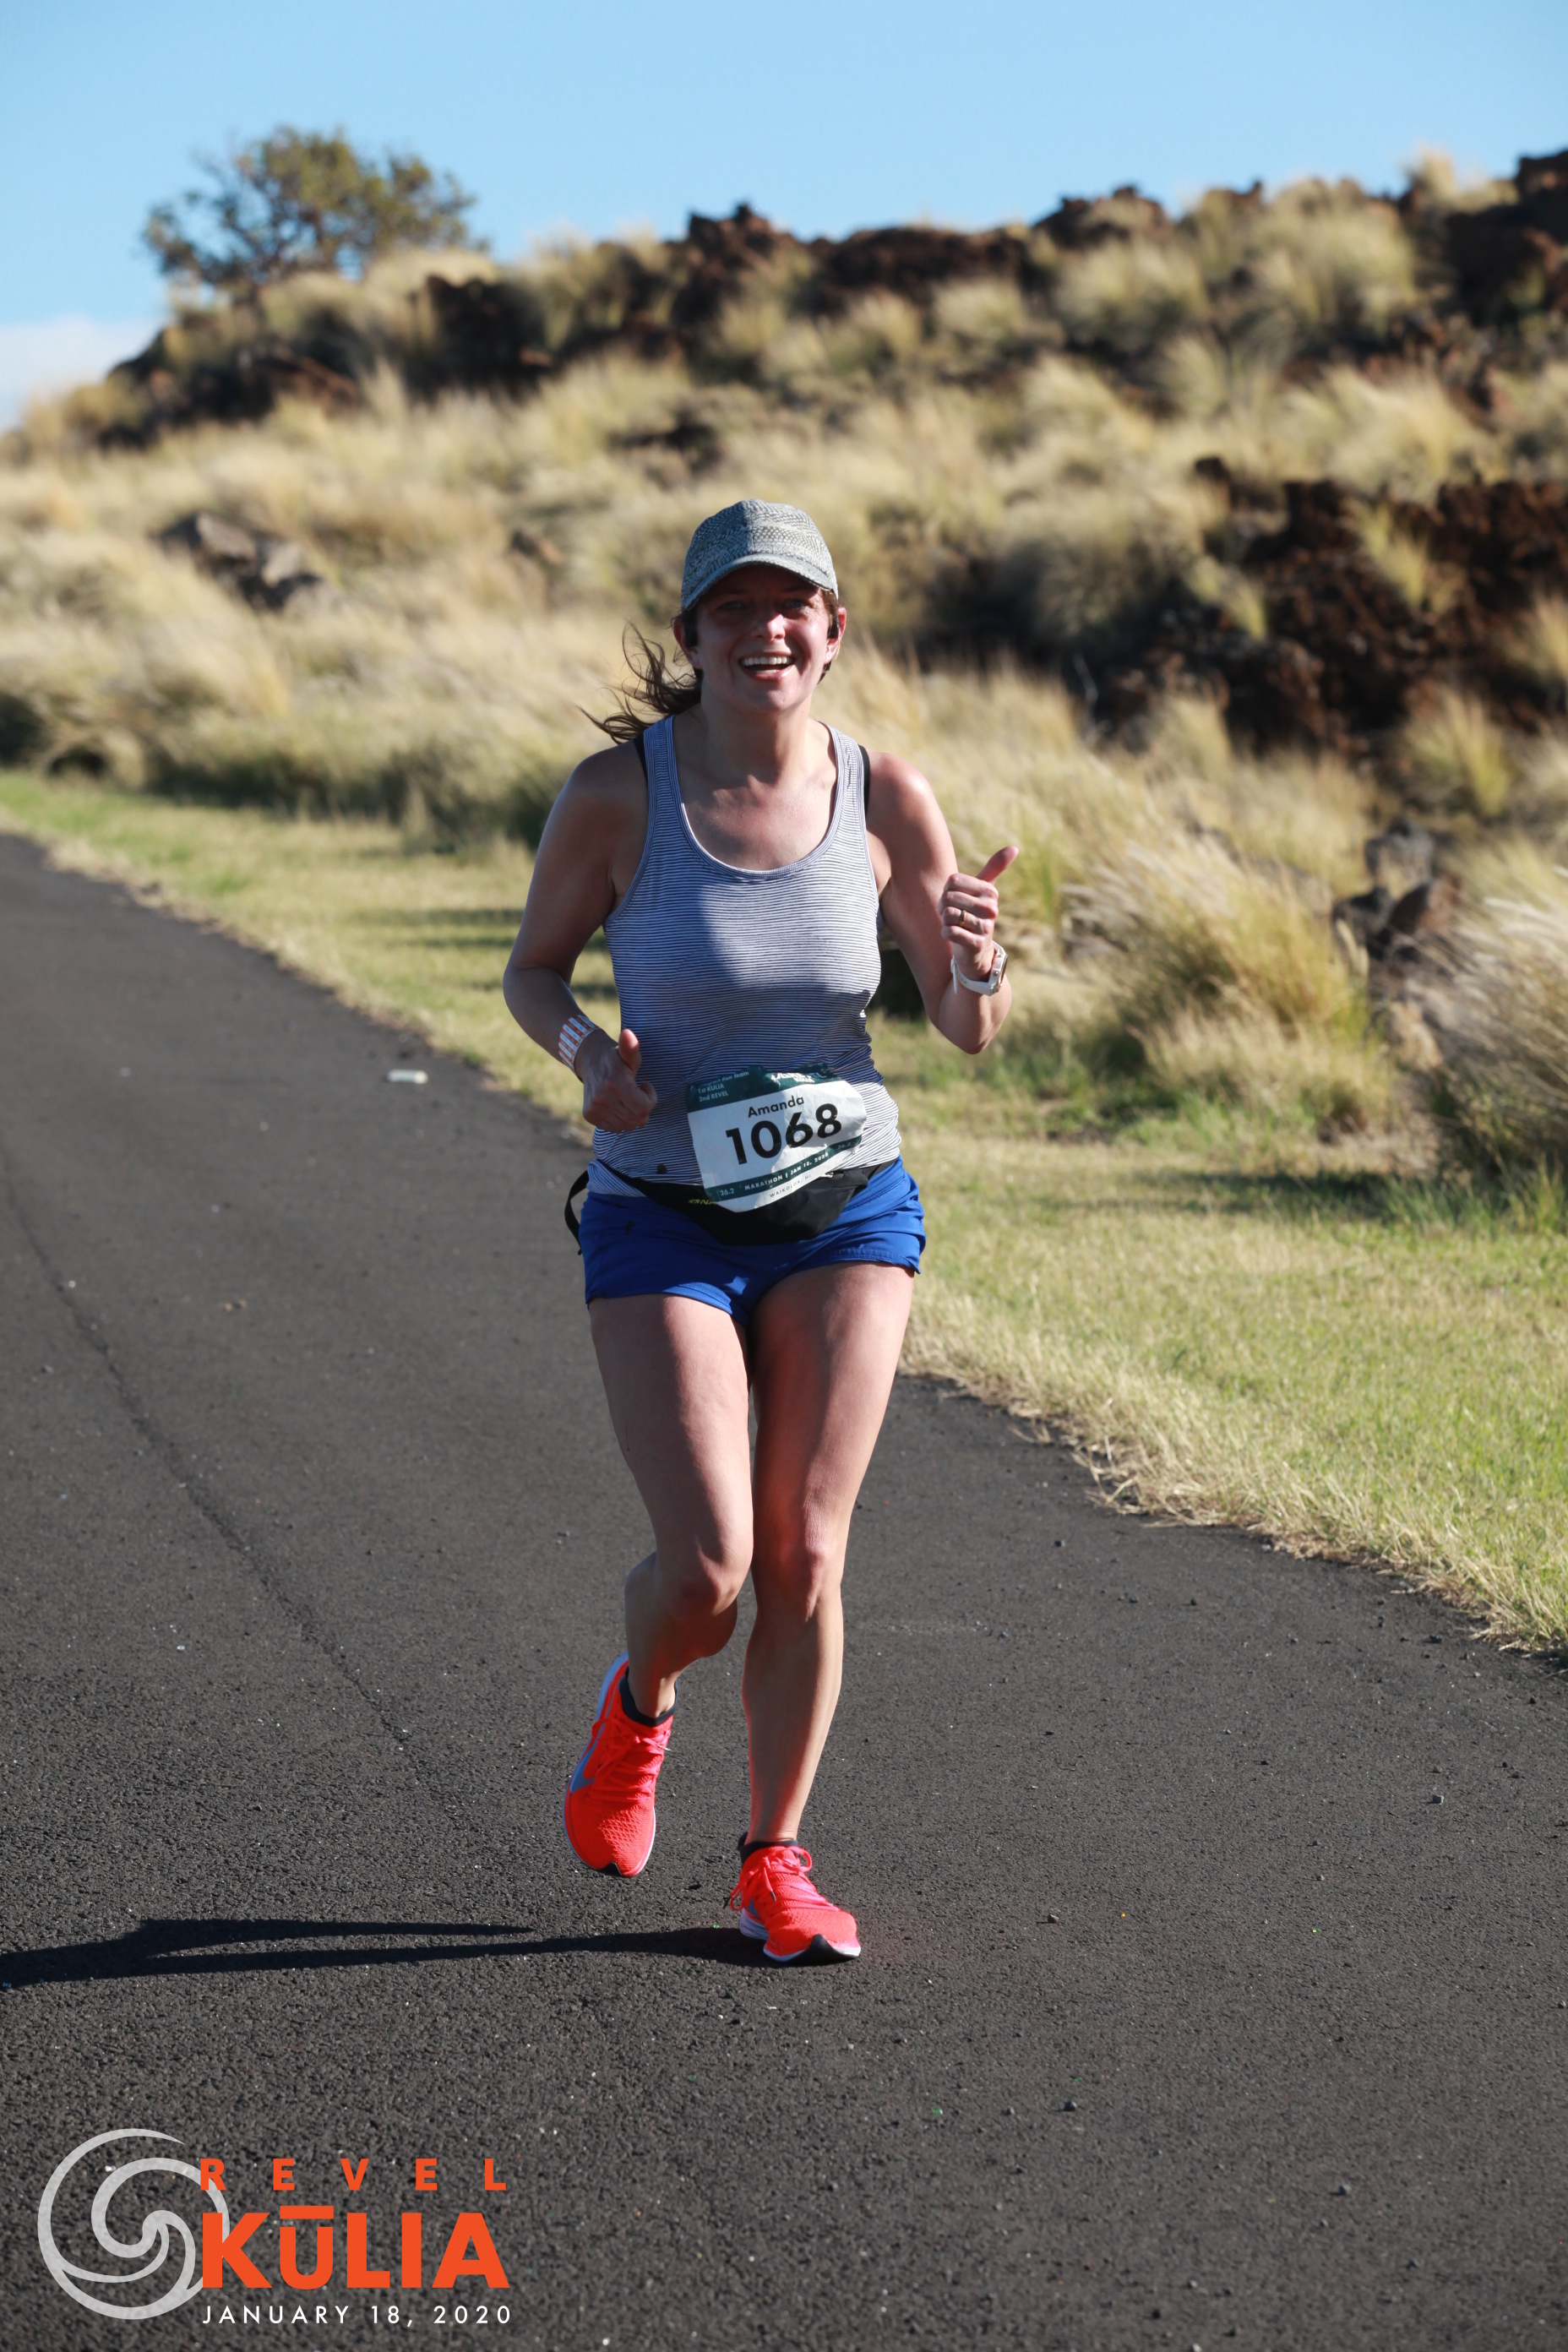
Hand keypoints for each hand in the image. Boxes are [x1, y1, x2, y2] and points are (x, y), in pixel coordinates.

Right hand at [579, 1026, 656, 1130]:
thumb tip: (628, 1034)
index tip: (645, 1086)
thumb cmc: (614, 1057)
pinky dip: (620, 1120)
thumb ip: (631, 1048)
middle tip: (638, 1093)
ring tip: (627, 1098)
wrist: (588, 1059)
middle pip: (636, 1119)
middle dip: (643, 1108)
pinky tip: (617, 1105)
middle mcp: (602, 1097)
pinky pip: (614, 1128)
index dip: (650, 1099)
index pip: (643, 1108)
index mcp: (614, 1082)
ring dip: (632, 1115)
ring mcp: (594, 1108)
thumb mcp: (627, 1052)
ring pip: (626, 1126)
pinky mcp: (589, 1115)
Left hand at [940, 846, 1018, 980]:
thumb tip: (1015, 847)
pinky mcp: (976, 943)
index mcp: (990, 892)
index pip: (953, 881)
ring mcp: (985, 927)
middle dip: (942, 907)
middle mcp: (991, 908)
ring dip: (944, 921)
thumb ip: (994, 868)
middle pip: (947, 897)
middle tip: (953, 915)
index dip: (947, 891)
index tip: (956, 901)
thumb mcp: (984, 890)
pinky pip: (949, 931)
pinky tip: (954, 936)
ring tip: (955, 925)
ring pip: (947, 914)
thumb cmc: (975, 914)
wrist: (976, 950)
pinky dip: (945, 933)